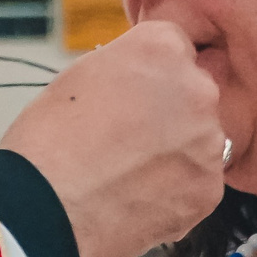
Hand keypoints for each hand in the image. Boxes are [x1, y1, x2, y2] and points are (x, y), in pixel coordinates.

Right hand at [0, 20, 223, 256]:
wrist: (47, 208)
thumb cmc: (49, 142)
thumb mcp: (81, 75)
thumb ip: (127, 69)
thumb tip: (140, 83)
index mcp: (162, 49)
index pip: (177, 48)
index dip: (153, 75)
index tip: (137, 94)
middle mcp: (197, 88)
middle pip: (196, 94)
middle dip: (171, 111)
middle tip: (131, 137)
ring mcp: (208, 141)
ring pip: (200, 140)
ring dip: (177, 152)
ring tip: (131, 173)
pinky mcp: (209, 188)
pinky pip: (199, 182)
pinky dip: (177, 190)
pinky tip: (140, 196)